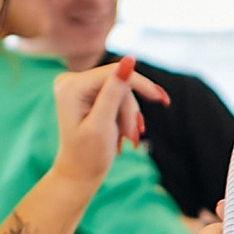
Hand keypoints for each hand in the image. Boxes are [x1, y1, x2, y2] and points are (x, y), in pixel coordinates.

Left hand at [50, 54, 166, 191]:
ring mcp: (78, 87)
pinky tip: (125, 134)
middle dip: (129, 110)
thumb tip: (129, 59)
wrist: (80, 174)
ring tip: (128, 140)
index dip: (140, 84)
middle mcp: (71, 81)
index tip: (163, 99)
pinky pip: (116, 97)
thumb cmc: (89, 155)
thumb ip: (114, 92)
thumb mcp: (103, 124)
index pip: (113, 73)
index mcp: (71, 86)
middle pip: (117, 83)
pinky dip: (124, 116)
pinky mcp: (87, 94)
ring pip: (120, 91)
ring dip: (128, 117)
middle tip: (134, 137)